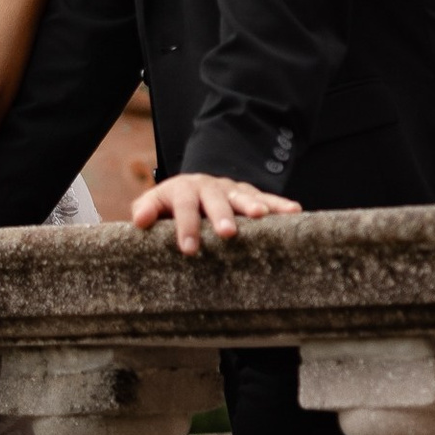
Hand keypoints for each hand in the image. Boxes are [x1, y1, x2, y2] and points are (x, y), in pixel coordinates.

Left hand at [130, 171, 302, 254]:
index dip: (186, 226)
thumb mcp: (153, 204)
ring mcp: (230, 188)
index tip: (188, 249)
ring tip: (262, 217)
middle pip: (214, 199)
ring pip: (242, 195)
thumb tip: (140, 221)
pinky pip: (266, 197)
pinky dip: (279, 204)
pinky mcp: (248, 193)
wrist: (191, 186)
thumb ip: (146, 211)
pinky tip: (294, 210)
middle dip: (221, 215)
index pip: (183, 206)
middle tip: (227, 233)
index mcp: (182, 190)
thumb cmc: (169, 206)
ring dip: (252, 205)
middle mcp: (207, 186)